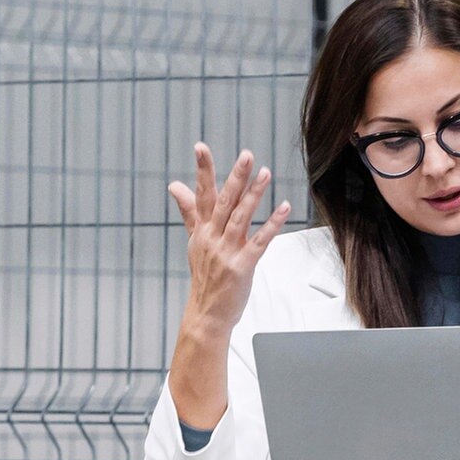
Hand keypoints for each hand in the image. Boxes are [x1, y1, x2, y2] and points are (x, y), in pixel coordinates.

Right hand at [170, 144, 291, 334]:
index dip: (202, 170)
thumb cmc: (204, 276)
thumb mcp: (194, 241)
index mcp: (201, 230)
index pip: (201, 194)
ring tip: (266, 173)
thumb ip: (189, 211)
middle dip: (235, 177)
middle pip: (223, 202)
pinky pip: (259, 241)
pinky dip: (272, 224)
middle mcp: (211, 237)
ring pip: (240, 217)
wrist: (206, 313)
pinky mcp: (242, 266)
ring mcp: (226, 252)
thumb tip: (175, 184)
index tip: (201, 147)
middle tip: (247, 154)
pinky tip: (284, 208)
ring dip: (254, 195)